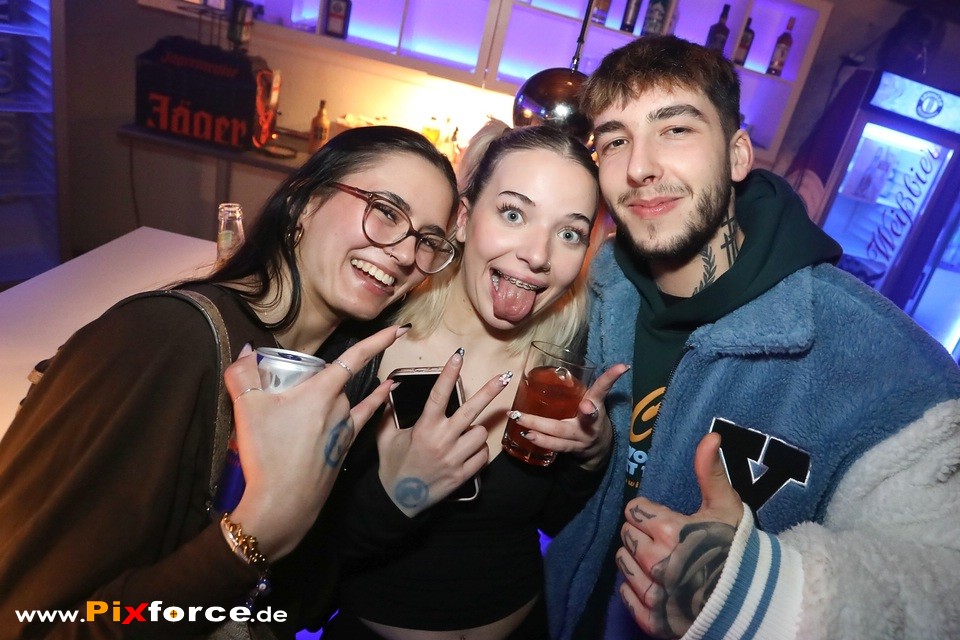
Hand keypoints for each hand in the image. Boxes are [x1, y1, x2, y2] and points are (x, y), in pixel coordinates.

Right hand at [224, 324, 405, 559]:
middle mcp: (341, 408)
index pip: (355, 357)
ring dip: (333, 397)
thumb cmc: (267, 454)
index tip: (398, 328)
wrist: (283, 505)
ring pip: (344, 402)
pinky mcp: (344, 450)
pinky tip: (385, 396)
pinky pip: (362, 419)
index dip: (377, 339)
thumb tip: (245, 350)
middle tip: (286, 393)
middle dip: (319, 379)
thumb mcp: (246, 409)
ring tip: (304, 407)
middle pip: (337, 381)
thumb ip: (242, 373)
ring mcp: (345, 430)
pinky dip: (375, 403)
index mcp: (322, 392)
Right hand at [376, 350, 511, 516]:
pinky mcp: (463, 475)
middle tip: (505, 377)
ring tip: (463, 436)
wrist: (398, 500)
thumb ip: (389, 411)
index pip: (439, 395)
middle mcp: (442, 440)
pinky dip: (478, 451)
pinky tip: (467, 452)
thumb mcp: (386, 436)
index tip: (459, 356)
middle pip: (472, 410)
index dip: (449, 373)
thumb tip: (391, 387)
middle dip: (489, 391)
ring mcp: (455, 458)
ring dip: (475, 431)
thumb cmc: (392, 464)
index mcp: (424, 428)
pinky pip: (483, 455)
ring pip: (480, 433)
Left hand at [508, 363, 628, 469]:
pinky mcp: (573, 449)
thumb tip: (556, 367)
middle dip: (547, 422)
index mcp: (597, 405)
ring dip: (539, 432)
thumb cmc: (591, 415)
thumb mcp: (592, 400)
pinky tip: (527, 436)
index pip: (603, 389)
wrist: (601, 445)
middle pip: (569, 423)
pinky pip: (556, 447)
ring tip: (522, 425)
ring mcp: (581, 439)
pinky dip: (542, 442)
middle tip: (526, 414)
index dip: (611, 377)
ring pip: (559, 438)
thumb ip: (579, 388)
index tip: (621, 367)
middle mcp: (590, 424)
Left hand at [616, 432, 743, 637]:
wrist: (754, 601)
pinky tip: (656, 584)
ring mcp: (654, 594)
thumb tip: (710, 436)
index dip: (649, 513)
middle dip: (641, 534)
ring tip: (661, 559)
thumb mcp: (727, 506)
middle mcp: (656, 562)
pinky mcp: (653, 620)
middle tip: (665, 539)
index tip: (666, 519)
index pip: (635, 510)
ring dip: (635, 559)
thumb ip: (710, 472)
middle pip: (627, 535)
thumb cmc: (739, 549)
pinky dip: (636, 589)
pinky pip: (626, 596)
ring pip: (623, 563)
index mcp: (669, 531)